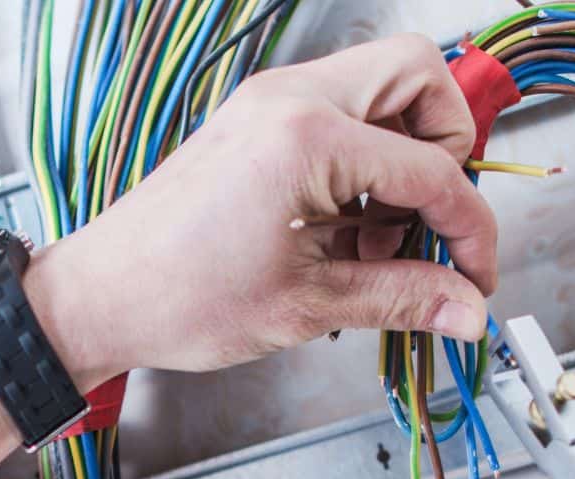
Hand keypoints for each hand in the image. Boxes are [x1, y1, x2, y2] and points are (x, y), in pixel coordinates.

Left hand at [25, 34, 497, 385]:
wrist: (100, 297)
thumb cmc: (176, 297)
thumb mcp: (307, 305)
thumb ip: (402, 297)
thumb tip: (465, 307)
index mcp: (306, 136)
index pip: (432, 169)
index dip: (469, 229)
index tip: (474, 275)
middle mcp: (288, 99)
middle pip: (419, 75)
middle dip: (446, 148)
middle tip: (432, 220)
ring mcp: (269, 102)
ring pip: (381, 88)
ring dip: (404, 156)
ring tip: (379, 240)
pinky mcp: (257, 120)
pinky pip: (341, 114)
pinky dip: (364, 162)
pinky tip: (346, 232)